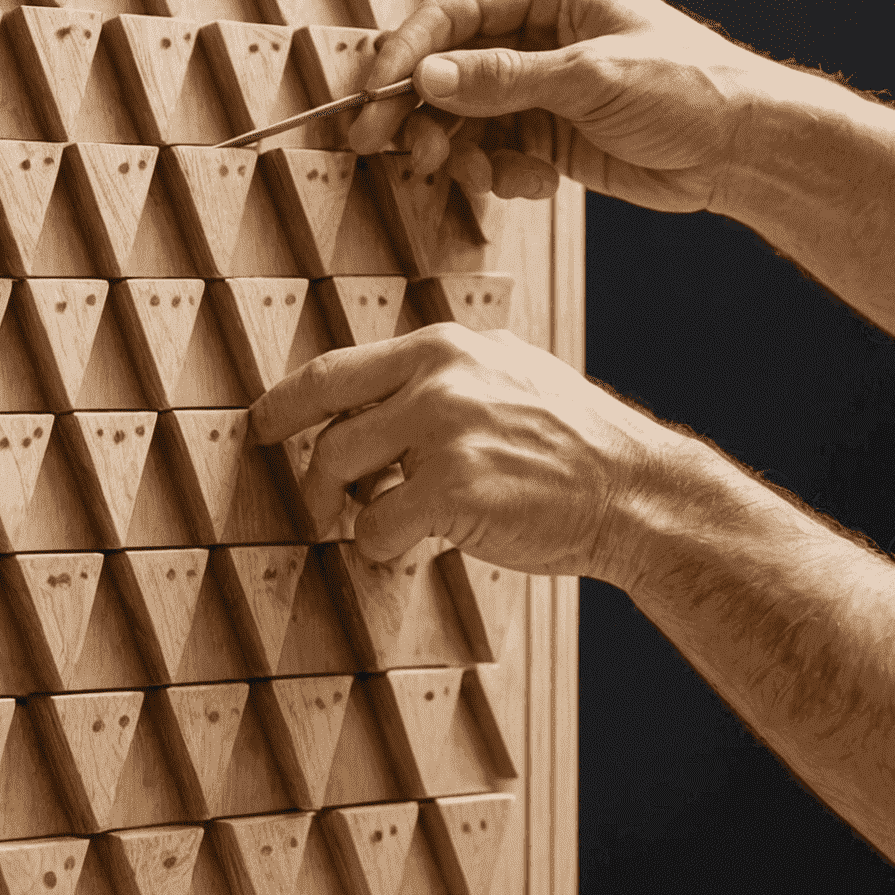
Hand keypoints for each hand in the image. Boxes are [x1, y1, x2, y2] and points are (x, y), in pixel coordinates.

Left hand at [250, 323, 673, 582]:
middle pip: (329, 433)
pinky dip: (384, 548)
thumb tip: (380, 389)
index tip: (259, 427)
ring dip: (354, 513)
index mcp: (442, 346)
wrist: (635, 490)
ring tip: (390, 523)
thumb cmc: (572, 442)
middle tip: (328, 507)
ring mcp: (443, 431)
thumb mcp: (508, 372)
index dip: (283, 404)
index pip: (333, 371)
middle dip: (319, 480)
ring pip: (342, 478)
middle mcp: (436, 379)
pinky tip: (417, 547)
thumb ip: (444, 373)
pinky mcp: (450, 490)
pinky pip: (376, 528)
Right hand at [346, 0, 771, 215]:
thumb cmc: (688, 87)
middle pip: (449, 68)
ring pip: (464, 117)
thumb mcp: (588, 78)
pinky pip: (494, 153)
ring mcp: (540, 87)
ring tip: (473, 176)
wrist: (741, 149)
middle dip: (420, 109)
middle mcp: (540, 34)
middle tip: (383, 144)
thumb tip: (426, 77)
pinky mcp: (547, 134)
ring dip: (459, 151)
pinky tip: (536, 183)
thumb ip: (502, 82)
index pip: (458, 13)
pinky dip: (501, 174)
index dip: (408, 51)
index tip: (373, 92)